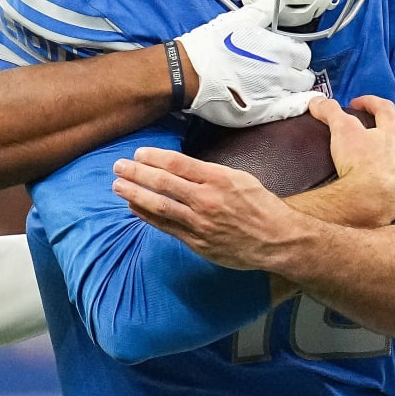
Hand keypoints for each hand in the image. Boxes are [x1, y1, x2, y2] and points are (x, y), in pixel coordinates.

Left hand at [111, 147, 294, 271]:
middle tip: (118, 166)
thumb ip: (207, 172)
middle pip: (163, 183)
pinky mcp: (197, 242)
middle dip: (136, 173)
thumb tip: (177, 166)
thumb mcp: (238, 178)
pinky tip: (134, 207)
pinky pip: (166, 226)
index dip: (153, 157)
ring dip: (135, 194)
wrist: (277, 239)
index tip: (138, 153)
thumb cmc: (259, 205)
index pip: (177, 163)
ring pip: (159, 205)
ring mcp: (200, 222)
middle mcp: (206, 200)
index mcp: (218, 179)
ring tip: (118, 186)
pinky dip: (147, 216)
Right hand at [177, 0, 319, 127]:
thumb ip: (261, 10)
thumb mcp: (236, 21)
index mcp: (277, 49)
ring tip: (278, 88)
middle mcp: (280, 72)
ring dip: (292, 90)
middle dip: (295, 74)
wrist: (188, 73)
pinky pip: (292, 109)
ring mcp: (273, 94)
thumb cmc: (209, 47)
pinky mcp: (263, 112)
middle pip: (303, 75)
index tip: (284, 58)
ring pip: (299, 92)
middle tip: (281, 74)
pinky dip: (300, 105)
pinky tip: (301, 103)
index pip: (302, 54)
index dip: (294, 56)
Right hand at [303, 96, 394, 227]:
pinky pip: (394, 181)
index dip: (369, 101)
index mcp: (392, 133)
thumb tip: (317, 101)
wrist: (370, 202)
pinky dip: (383, 177)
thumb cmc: (359, 162)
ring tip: (365, 157)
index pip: (385, 108)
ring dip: (383, 153)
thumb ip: (330, 112)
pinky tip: (371, 181)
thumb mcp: (341, 130)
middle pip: (393, 133)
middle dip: (377, 128)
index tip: (354, 103)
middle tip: (359, 130)